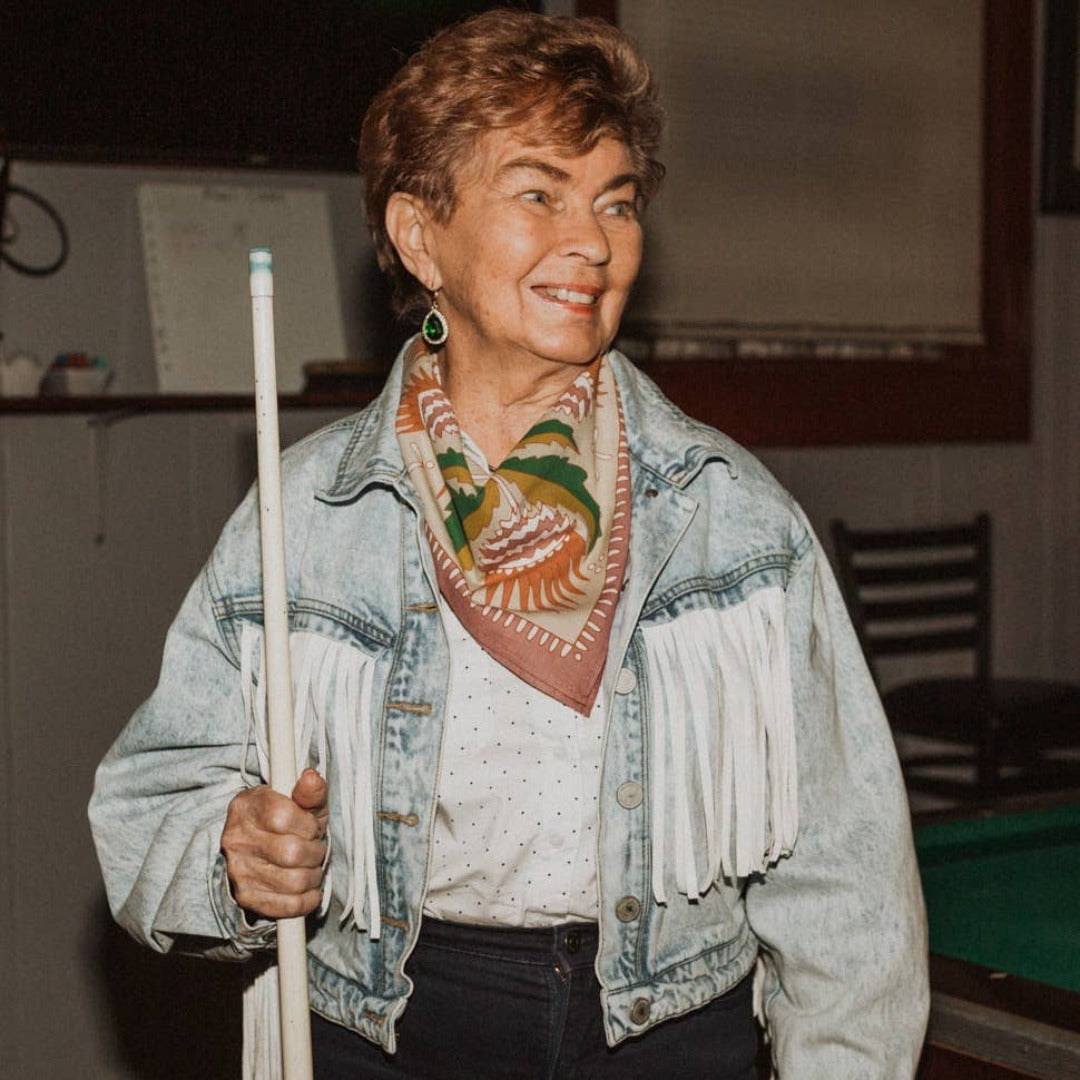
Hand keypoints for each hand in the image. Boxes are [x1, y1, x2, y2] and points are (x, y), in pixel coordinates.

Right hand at [222, 768, 328, 919]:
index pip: (284, 817)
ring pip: (294, 882)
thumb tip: (312, 777)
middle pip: (292, 853)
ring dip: (314, 876)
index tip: (311, 827)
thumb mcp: (300, 801)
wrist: (256, 848)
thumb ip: (310, 792)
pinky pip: (287, 906)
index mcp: (247, 806)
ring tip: (311, 867)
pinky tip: (308, 889)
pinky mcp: (246, 897)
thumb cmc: (285, 821)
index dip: (308, 825)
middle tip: (316, 849)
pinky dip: (307, 900)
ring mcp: (238, 870)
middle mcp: (237, 838)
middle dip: (316, 852)